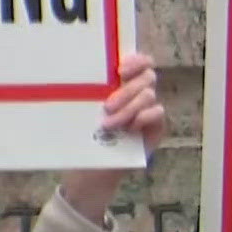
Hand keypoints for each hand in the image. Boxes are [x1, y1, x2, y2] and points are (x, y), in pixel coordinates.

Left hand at [61, 53, 165, 222]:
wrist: (91, 171)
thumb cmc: (83, 137)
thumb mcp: (82, 111)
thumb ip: (89, 92)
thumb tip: (73, 70)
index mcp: (122, 83)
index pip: (140, 61)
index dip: (136, 60)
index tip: (120, 70)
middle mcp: (138, 93)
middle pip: (146, 77)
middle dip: (126, 91)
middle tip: (107, 106)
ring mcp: (149, 110)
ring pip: (149, 96)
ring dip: (130, 108)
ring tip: (110, 124)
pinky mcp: (155, 128)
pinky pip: (158, 114)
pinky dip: (144, 117)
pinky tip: (131, 128)